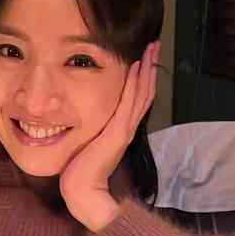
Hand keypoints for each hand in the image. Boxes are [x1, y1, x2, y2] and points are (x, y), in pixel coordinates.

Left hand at [60, 40, 159, 231]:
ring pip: (140, 93)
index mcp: (120, 130)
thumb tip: (81, 121)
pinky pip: (129, 102)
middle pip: (144, 91)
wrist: (83, 191)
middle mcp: (126, 127)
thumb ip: (90, 132)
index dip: (142, 77)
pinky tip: (138, 67)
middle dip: (149, 67)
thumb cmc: (79, 172)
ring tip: (151, 48)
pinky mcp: (118, 131)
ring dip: (146, 69)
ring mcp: (124, 129)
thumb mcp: (86, 145)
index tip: (144, 56)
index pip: (136, 98)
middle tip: (154, 44)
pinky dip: (135, 84)